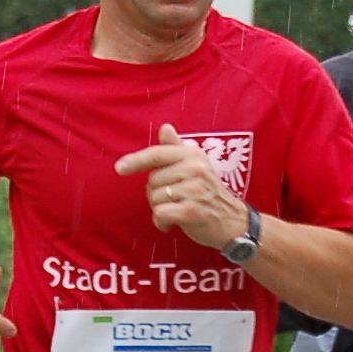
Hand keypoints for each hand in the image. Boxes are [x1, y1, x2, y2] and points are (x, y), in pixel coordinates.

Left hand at [115, 122, 244, 248]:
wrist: (233, 221)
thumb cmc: (209, 193)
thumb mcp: (196, 166)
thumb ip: (177, 147)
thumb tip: (165, 127)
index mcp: (193, 155)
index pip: (157, 154)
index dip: (136, 160)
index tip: (119, 168)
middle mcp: (195, 169)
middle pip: (152, 181)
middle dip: (156, 194)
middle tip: (173, 201)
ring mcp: (194, 190)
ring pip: (155, 199)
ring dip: (160, 210)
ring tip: (176, 211)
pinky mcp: (192, 212)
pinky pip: (160, 214)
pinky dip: (162, 222)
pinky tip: (173, 223)